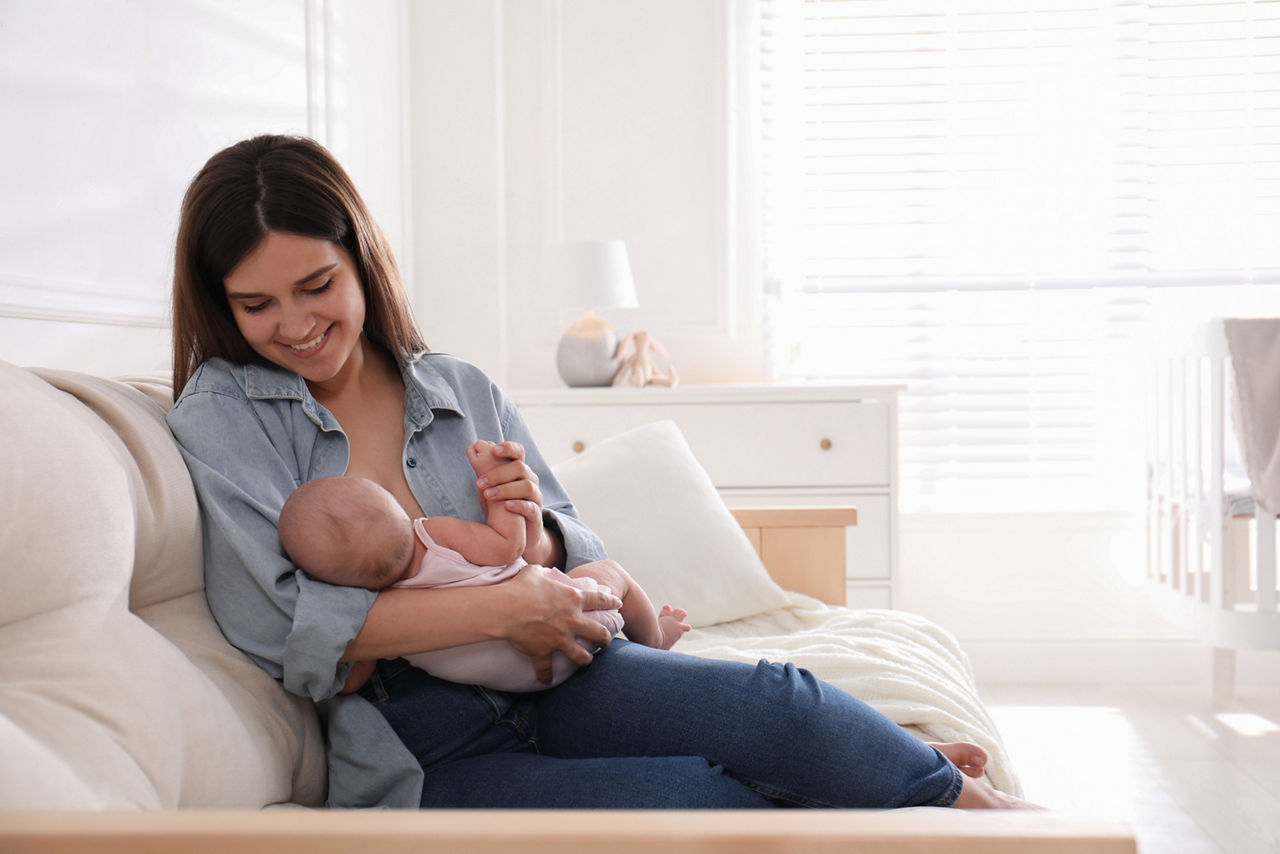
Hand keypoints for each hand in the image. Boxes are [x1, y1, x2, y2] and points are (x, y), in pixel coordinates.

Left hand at [475, 441, 559, 565]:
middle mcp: (530, 480)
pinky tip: (506, 506)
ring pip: (526, 486)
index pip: (518, 452)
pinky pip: (531, 507)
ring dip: (505, 489)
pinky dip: (519, 505)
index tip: (493, 450)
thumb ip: (483, 470)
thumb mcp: (489, 487)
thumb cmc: (501, 507)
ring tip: (488, 495)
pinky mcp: (536, 515)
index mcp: (518, 471)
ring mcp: (535, 497)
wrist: (517, 535)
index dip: (508, 448)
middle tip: (479, 482)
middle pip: (520, 468)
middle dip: (498, 473)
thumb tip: (473, 447)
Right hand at [499, 566, 622, 684]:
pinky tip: (546, 680)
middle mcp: (571, 620)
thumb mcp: (534, 573)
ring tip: (586, 660)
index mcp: (572, 599)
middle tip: (606, 640)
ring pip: (581, 655)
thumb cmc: (519, 588)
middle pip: (598, 632)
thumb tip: (538, 571)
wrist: (505, 609)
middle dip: (605, 638)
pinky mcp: (544, 651)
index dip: (611, 602)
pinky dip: (546, 675)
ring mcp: (559, 638)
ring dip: (585, 659)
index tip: (618, 604)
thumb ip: (542, 573)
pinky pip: (546, 668)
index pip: (599, 600)